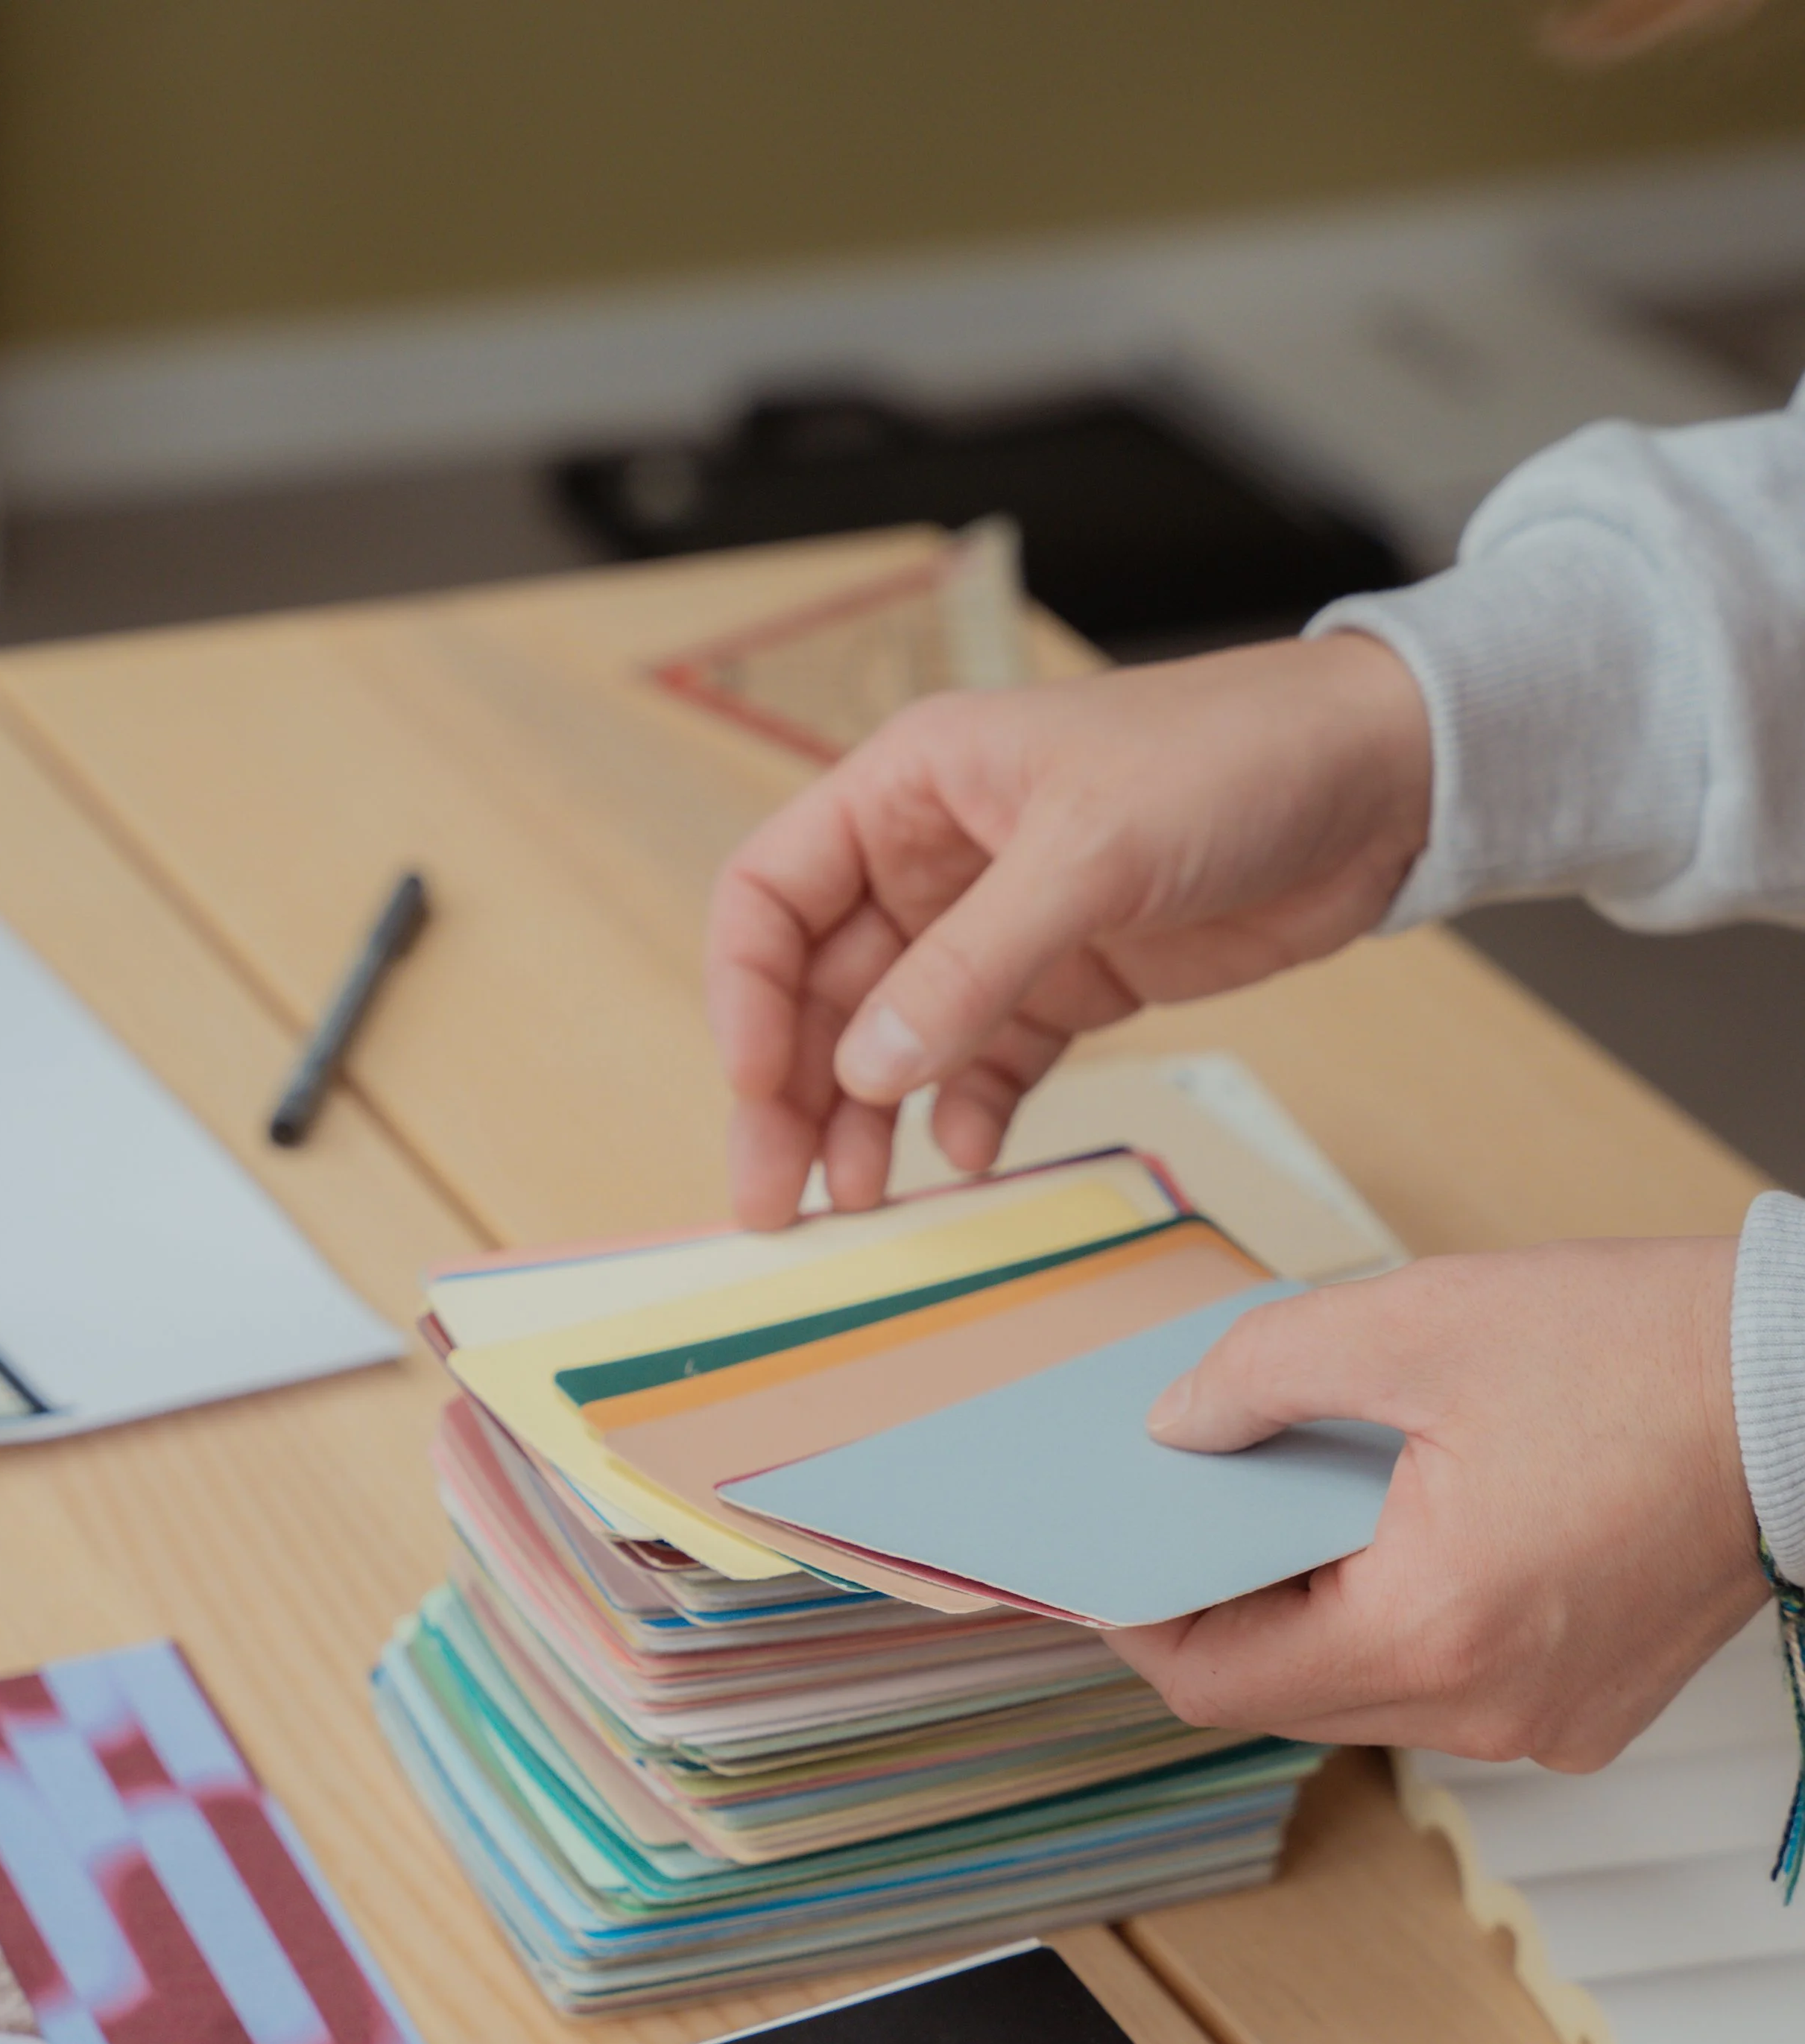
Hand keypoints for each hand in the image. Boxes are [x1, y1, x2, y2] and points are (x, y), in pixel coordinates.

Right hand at [705, 633, 1431, 1226]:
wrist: (1381, 780)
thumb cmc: (1234, 756)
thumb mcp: (1091, 852)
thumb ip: (973, 965)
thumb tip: (869, 1070)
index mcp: (910, 788)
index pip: (772, 895)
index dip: (745, 994)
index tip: (759, 1086)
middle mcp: (937, 859)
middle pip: (820, 989)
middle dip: (792, 1092)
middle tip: (775, 1198)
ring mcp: (1004, 929)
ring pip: (896, 1041)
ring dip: (868, 1123)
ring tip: (857, 1204)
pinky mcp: (1073, 983)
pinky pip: (989, 1064)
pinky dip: (968, 1117)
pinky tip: (968, 1160)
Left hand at [1111, 1237, 1762, 1767]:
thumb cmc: (1643, 1350)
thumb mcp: (1413, 1324)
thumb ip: (1259, 1375)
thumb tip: (1175, 1427)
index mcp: (1433, 1631)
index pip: (1219, 1683)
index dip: (1140, 1621)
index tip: (1106, 1559)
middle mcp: (1488, 1709)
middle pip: (1288, 1694)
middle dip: (1225, 1604)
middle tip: (1190, 1509)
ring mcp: (1546, 1722)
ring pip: (1367, 1689)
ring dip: (1315, 1606)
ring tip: (1297, 1498)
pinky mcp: (1589, 1706)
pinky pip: (1448, 1678)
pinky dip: (1401, 1613)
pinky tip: (1399, 1523)